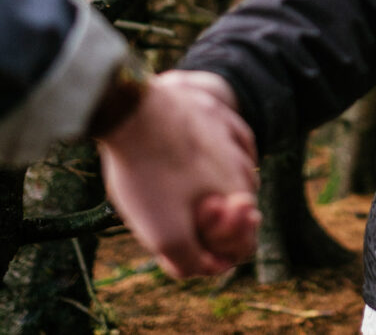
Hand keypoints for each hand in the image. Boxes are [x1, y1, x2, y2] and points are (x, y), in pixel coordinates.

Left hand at [95, 69, 259, 276]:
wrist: (130, 108)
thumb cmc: (146, 173)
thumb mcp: (163, 234)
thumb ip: (191, 261)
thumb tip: (210, 267)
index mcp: (238, 196)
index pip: (244, 243)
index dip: (218, 254)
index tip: (190, 245)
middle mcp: (245, 164)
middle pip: (242, 207)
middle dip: (217, 220)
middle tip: (181, 217)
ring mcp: (231, 133)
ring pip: (238, 171)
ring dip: (218, 185)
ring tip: (180, 185)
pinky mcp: (217, 111)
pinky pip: (230, 138)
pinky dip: (221, 152)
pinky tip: (202, 153)